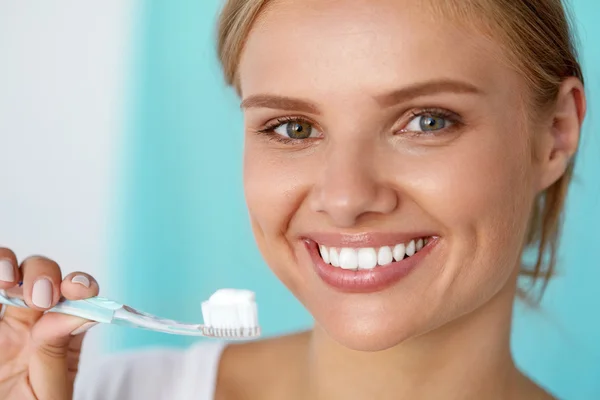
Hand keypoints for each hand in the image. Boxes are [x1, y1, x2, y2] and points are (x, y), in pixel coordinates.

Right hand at [0, 247, 98, 399]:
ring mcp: (7, 319)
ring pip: (14, 272)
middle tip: (41, 299)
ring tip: (8, 281)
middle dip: (46, 275)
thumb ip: (57, 352)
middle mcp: (37, 320)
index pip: (80, 298)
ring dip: (11, 265)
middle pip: (48, 276)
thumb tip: (74, 313)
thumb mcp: (50, 391)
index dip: (82, 285)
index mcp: (64, 335)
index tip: (80, 290)